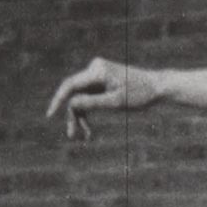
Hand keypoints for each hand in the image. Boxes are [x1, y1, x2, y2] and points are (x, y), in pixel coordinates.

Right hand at [45, 57, 162, 141]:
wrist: (156, 87)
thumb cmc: (140, 94)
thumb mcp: (116, 102)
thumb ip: (93, 103)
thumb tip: (71, 104)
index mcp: (97, 71)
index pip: (70, 85)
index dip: (58, 99)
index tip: (49, 114)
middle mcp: (94, 69)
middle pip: (75, 94)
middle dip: (73, 115)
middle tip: (72, 137)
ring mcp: (97, 74)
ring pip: (81, 98)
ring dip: (81, 117)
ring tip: (85, 137)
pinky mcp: (101, 81)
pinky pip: (88, 97)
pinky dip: (88, 112)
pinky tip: (89, 130)